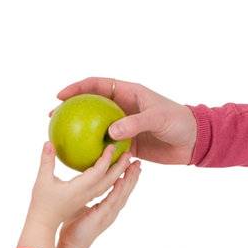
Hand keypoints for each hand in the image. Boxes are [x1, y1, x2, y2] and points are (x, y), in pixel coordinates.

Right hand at [28, 139, 130, 233]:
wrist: (44, 224)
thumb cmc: (41, 203)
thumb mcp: (42, 181)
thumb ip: (46, 161)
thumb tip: (48, 142)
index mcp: (79, 190)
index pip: (98, 173)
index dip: (106, 159)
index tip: (112, 147)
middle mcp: (87, 194)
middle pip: (109, 180)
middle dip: (121, 167)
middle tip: (130, 154)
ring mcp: (88, 198)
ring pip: (109, 186)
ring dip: (120, 174)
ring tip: (128, 163)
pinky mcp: (87, 199)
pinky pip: (104, 189)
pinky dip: (113, 180)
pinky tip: (114, 172)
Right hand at [51, 76, 196, 165]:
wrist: (194, 141)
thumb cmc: (179, 122)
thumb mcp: (157, 118)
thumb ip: (134, 123)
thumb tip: (110, 131)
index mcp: (129, 93)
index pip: (98, 85)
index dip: (77, 87)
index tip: (60, 96)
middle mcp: (124, 108)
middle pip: (91, 106)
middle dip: (71, 110)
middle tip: (52, 118)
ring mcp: (125, 127)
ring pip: (97, 129)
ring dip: (80, 134)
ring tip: (61, 141)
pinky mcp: (129, 145)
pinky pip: (108, 148)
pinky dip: (96, 153)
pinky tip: (82, 161)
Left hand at [57, 150, 139, 247]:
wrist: (71, 245)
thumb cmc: (73, 227)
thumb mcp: (80, 206)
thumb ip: (84, 196)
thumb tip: (79, 185)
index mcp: (107, 208)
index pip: (120, 191)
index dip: (127, 178)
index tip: (131, 166)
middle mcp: (111, 211)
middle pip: (125, 191)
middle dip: (132, 176)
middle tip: (138, 162)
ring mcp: (108, 214)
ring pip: (122, 194)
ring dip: (129, 180)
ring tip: (135, 167)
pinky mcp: (101, 217)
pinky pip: (112, 201)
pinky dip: (118, 190)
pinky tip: (121, 180)